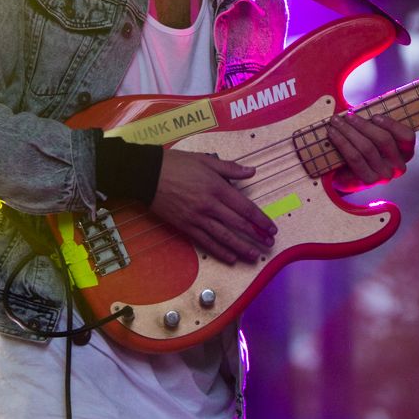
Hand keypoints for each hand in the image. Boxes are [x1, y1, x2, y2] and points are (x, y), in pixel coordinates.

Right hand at [149, 149, 276, 264]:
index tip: (271, 228)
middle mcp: (210, 205)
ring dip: (241, 248)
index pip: (245, 207)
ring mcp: (197, 218)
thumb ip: (230, 168)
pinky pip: (205, 242)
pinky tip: (230, 258)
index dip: (260, 219)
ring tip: (254, 256)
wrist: (148, 175)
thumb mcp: (205, 160)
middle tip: (269, 244)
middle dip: (255, 236)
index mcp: (217, 187)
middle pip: (238, 224)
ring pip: (224, 237)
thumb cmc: (177, 164)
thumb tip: (252, 171)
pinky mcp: (185, 226)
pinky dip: (219, 251)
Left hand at [327, 110, 414, 193]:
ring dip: (349, 131)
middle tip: (348, 115)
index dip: (391, 125)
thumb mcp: (373, 136)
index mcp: (405, 152)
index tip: (374, 116)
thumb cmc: (364, 149)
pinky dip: (342, 143)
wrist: (349, 177)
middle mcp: (399, 165)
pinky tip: (333, 134)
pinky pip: (355, 158)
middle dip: (364, 125)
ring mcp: (385, 175)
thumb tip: (360, 109)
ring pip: (367, 148)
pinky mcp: (370, 180)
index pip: (407, 136)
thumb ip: (374, 124)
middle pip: (384, 140)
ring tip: (336, 122)